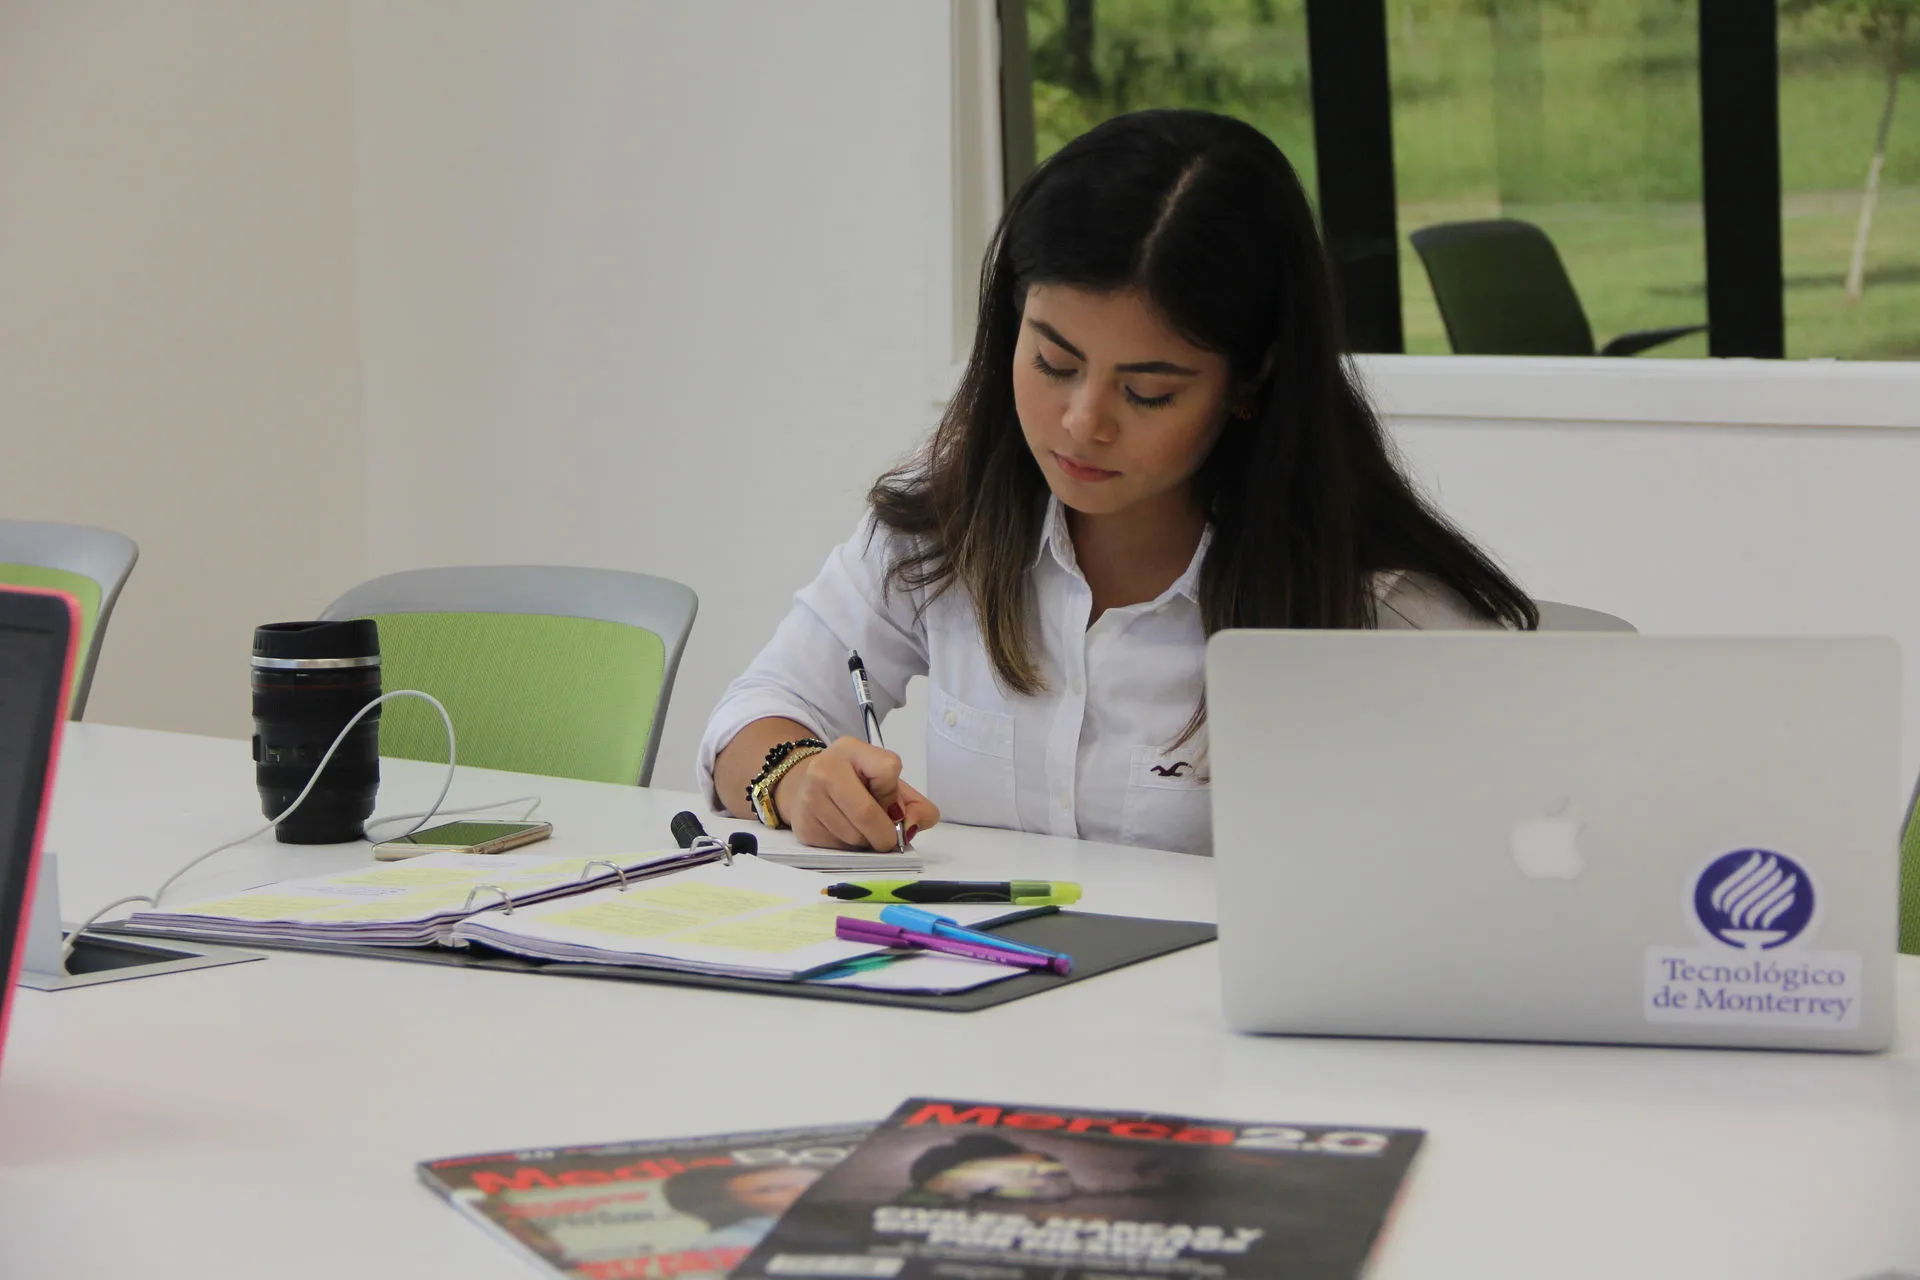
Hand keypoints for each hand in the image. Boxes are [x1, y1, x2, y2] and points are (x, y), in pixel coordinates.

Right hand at [773, 736, 939, 851]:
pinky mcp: (804, 828)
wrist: (805, 787)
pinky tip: (845, 833)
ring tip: (862, 829)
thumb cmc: (855, 783)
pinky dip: (850, 848)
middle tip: (889, 838)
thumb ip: (915, 803)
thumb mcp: (887, 782)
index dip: (895, 794)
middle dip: (885, 834)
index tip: (891, 803)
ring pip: (854, 837)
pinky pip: (839, 849)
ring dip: (867, 842)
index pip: (888, 769)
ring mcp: (809, 799)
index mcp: (850, 749)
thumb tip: (912, 826)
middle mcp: (824, 769)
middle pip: (867, 812)